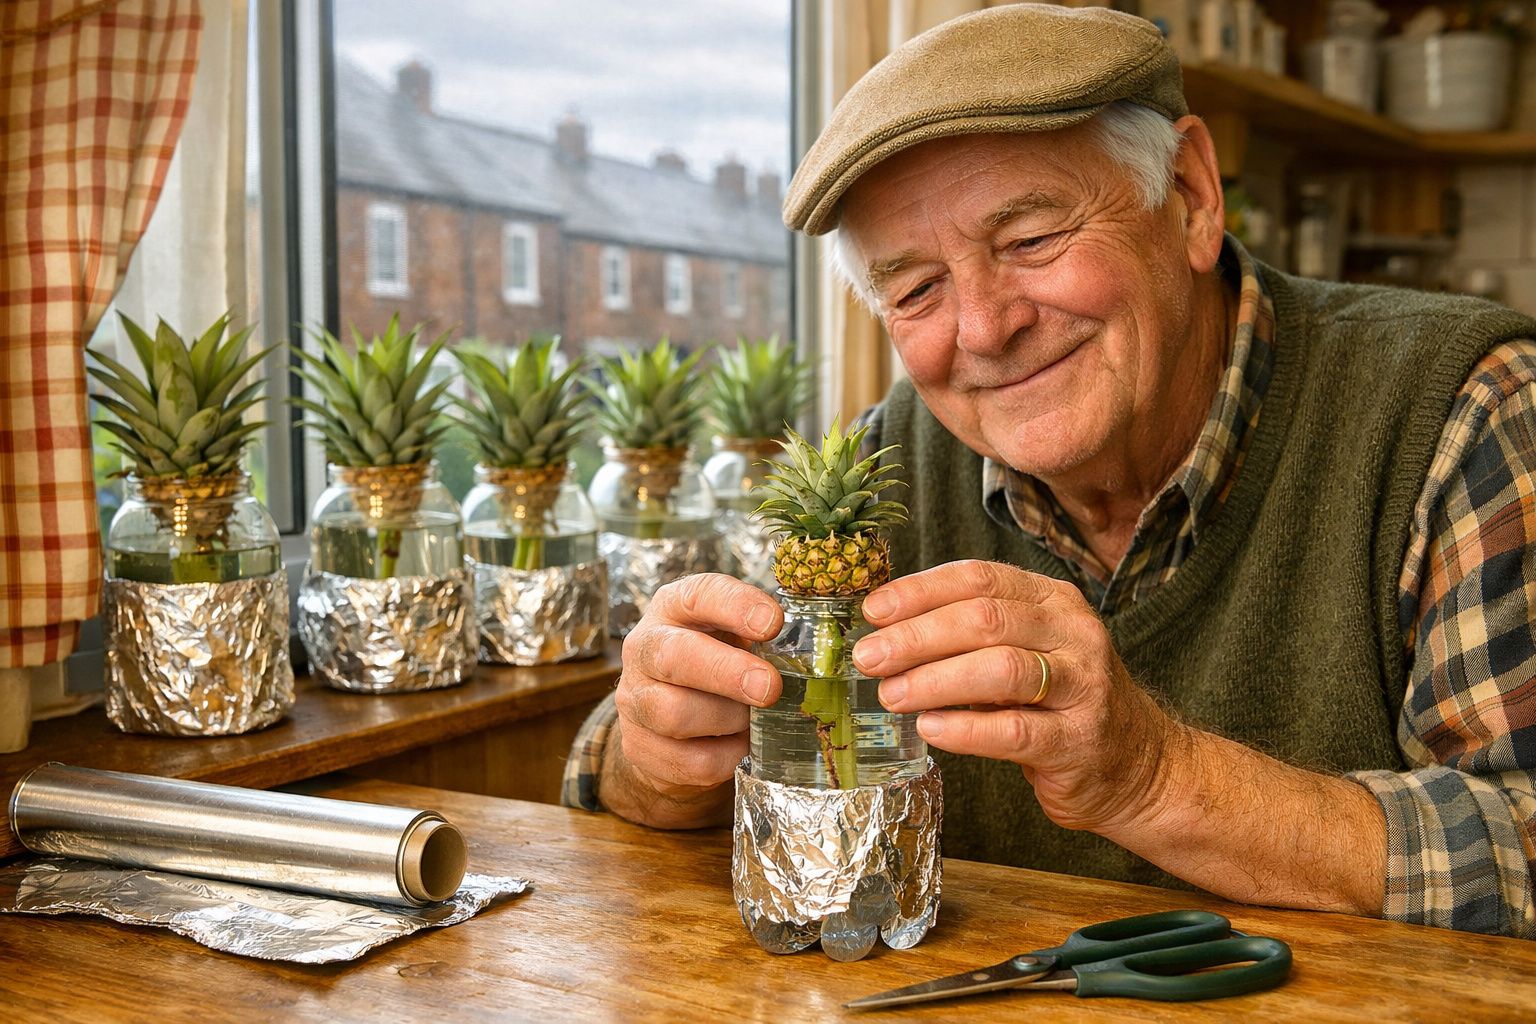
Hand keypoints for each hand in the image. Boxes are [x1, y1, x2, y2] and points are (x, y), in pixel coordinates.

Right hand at [601, 573, 784, 828]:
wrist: (668, 725)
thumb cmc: (716, 664)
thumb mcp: (734, 636)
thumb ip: (764, 637)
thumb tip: (815, 656)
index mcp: (674, 608)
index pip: (698, 594)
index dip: (736, 606)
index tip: (774, 623)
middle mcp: (645, 649)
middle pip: (673, 655)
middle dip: (726, 672)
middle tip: (770, 687)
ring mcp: (635, 700)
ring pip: (674, 713)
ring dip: (727, 719)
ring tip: (753, 720)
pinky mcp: (641, 748)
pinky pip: (691, 761)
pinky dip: (727, 757)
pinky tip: (742, 746)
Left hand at [852, 560, 1181, 834]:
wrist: (1135, 766)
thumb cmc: (1059, 703)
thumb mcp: (1025, 650)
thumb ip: (970, 635)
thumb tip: (885, 632)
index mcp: (1053, 600)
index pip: (980, 577)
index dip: (920, 591)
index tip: (873, 611)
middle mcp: (1074, 633)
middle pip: (985, 619)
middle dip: (917, 636)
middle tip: (870, 657)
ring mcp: (1083, 686)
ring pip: (1001, 669)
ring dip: (935, 680)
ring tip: (891, 694)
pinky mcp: (1079, 741)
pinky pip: (1014, 730)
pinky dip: (965, 729)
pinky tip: (930, 729)